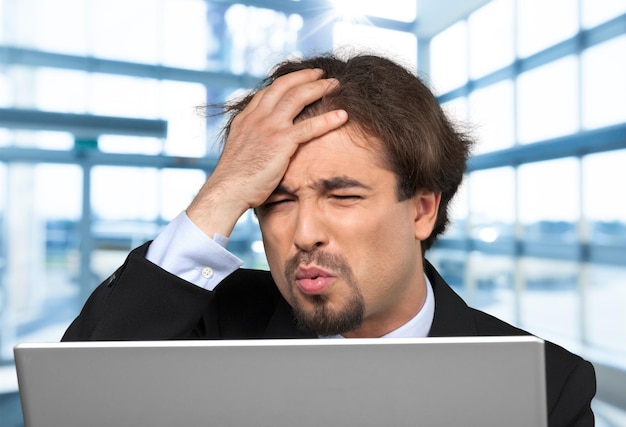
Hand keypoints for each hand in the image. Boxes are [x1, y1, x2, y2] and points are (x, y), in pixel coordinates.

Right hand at [187, 68, 347, 237]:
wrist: (227, 190)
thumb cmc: (234, 181)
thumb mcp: (239, 152)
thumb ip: (251, 142)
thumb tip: (260, 147)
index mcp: (246, 119)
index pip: (268, 92)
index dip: (286, 83)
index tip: (300, 79)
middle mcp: (257, 117)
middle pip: (284, 86)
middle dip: (305, 76)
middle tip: (322, 74)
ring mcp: (269, 127)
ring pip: (298, 97)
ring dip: (319, 88)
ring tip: (336, 85)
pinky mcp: (281, 142)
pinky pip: (309, 126)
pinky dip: (328, 119)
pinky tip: (343, 115)